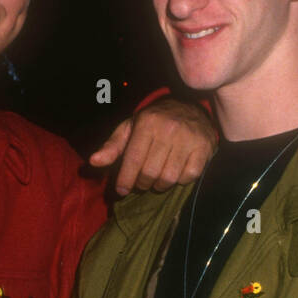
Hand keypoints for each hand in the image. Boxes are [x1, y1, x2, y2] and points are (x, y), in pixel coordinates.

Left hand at [89, 97, 216, 196]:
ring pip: (168, 178)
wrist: (190, 107)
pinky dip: (179, 181)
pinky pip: (188, 176)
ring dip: (159, 185)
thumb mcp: (131, 128)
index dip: (125, 179)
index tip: (121, 190)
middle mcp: (169, 129)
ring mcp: (189, 138)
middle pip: (150, 172)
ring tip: (155, 180)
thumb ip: (112, 146)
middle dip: (141, 184)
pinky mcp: (204, 148)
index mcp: (147, 122)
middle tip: (140, 183)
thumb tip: (93, 162)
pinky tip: (175, 173)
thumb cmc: (155, 122)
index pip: (133, 159)